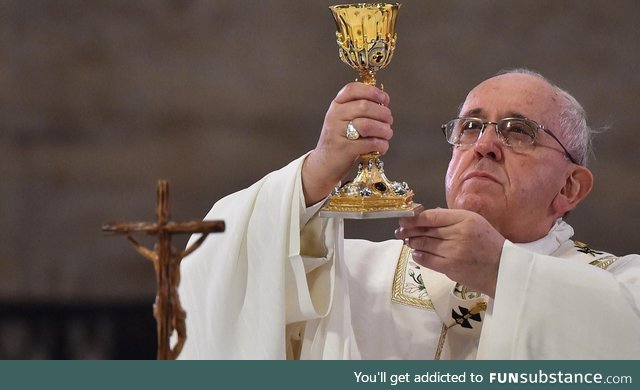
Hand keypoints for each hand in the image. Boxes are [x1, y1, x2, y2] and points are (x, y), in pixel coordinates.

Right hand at [302, 82, 392, 205]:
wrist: (324, 164)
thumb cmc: (341, 140)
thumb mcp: (344, 119)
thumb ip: (360, 108)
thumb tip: (384, 101)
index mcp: (336, 105)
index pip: (352, 89)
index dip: (371, 91)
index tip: (384, 99)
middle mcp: (334, 116)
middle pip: (364, 106)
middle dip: (383, 113)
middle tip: (389, 120)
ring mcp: (338, 133)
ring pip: (367, 125)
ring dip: (383, 129)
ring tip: (387, 133)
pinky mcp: (344, 149)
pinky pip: (368, 143)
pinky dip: (381, 144)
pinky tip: (382, 146)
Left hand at [395, 208, 505, 297]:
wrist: (503, 269)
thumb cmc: (489, 244)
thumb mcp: (475, 222)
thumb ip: (452, 218)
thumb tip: (428, 214)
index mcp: (465, 219)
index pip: (432, 216)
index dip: (414, 218)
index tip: (404, 219)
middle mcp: (458, 233)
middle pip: (426, 230)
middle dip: (409, 231)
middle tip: (400, 231)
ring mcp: (453, 251)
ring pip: (424, 244)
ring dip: (413, 243)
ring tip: (408, 241)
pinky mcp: (450, 267)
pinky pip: (427, 260)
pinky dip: (419, 256)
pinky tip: (416, 253)